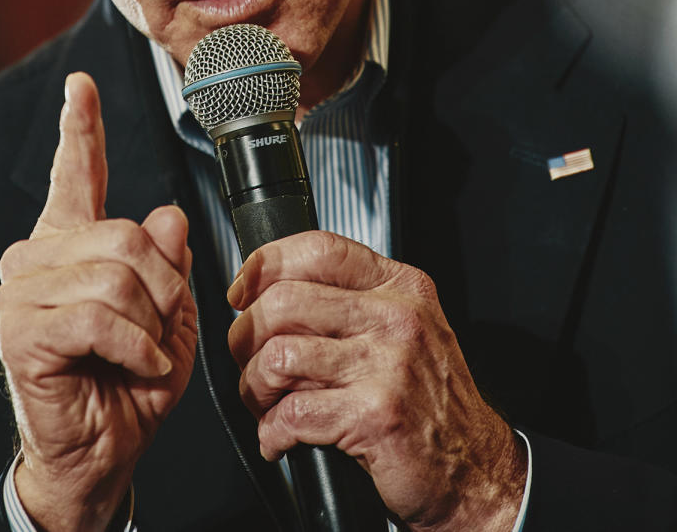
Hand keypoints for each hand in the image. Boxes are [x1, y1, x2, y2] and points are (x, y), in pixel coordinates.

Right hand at [0, 72, 196, 531]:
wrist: (100, 457)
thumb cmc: (129, 387)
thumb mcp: (170, 317)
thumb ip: (167, 263)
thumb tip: (167, 217)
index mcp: (71, 244)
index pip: (75, 173)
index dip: (80, 126)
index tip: (81, 85)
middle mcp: (37, 257)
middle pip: (125, 234)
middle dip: (163, 287)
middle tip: (161, 330)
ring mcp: (22, 293)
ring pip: (116, 275)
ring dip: (150, 324)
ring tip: (144, 355)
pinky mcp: (22, 331)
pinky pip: (100, 315)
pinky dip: (135, 345)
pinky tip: (137, 367)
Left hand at [226, 232, 525, 531]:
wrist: (476, 469)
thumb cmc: (432, 400)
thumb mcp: (407, 327)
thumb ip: (352, 300)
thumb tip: (271, 288)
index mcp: (401, 287)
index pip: (319, 249)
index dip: (266, 263)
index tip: (242, 289)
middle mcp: (396, 318)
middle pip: (285, 301)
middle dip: (247, 334)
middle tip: (247, 358)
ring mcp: (387, 366)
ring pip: (279, 356)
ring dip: (254, 385)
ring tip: (263, 400)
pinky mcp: (374, 416)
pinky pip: (292, 413)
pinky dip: (271, 430)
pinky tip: (278, 436)